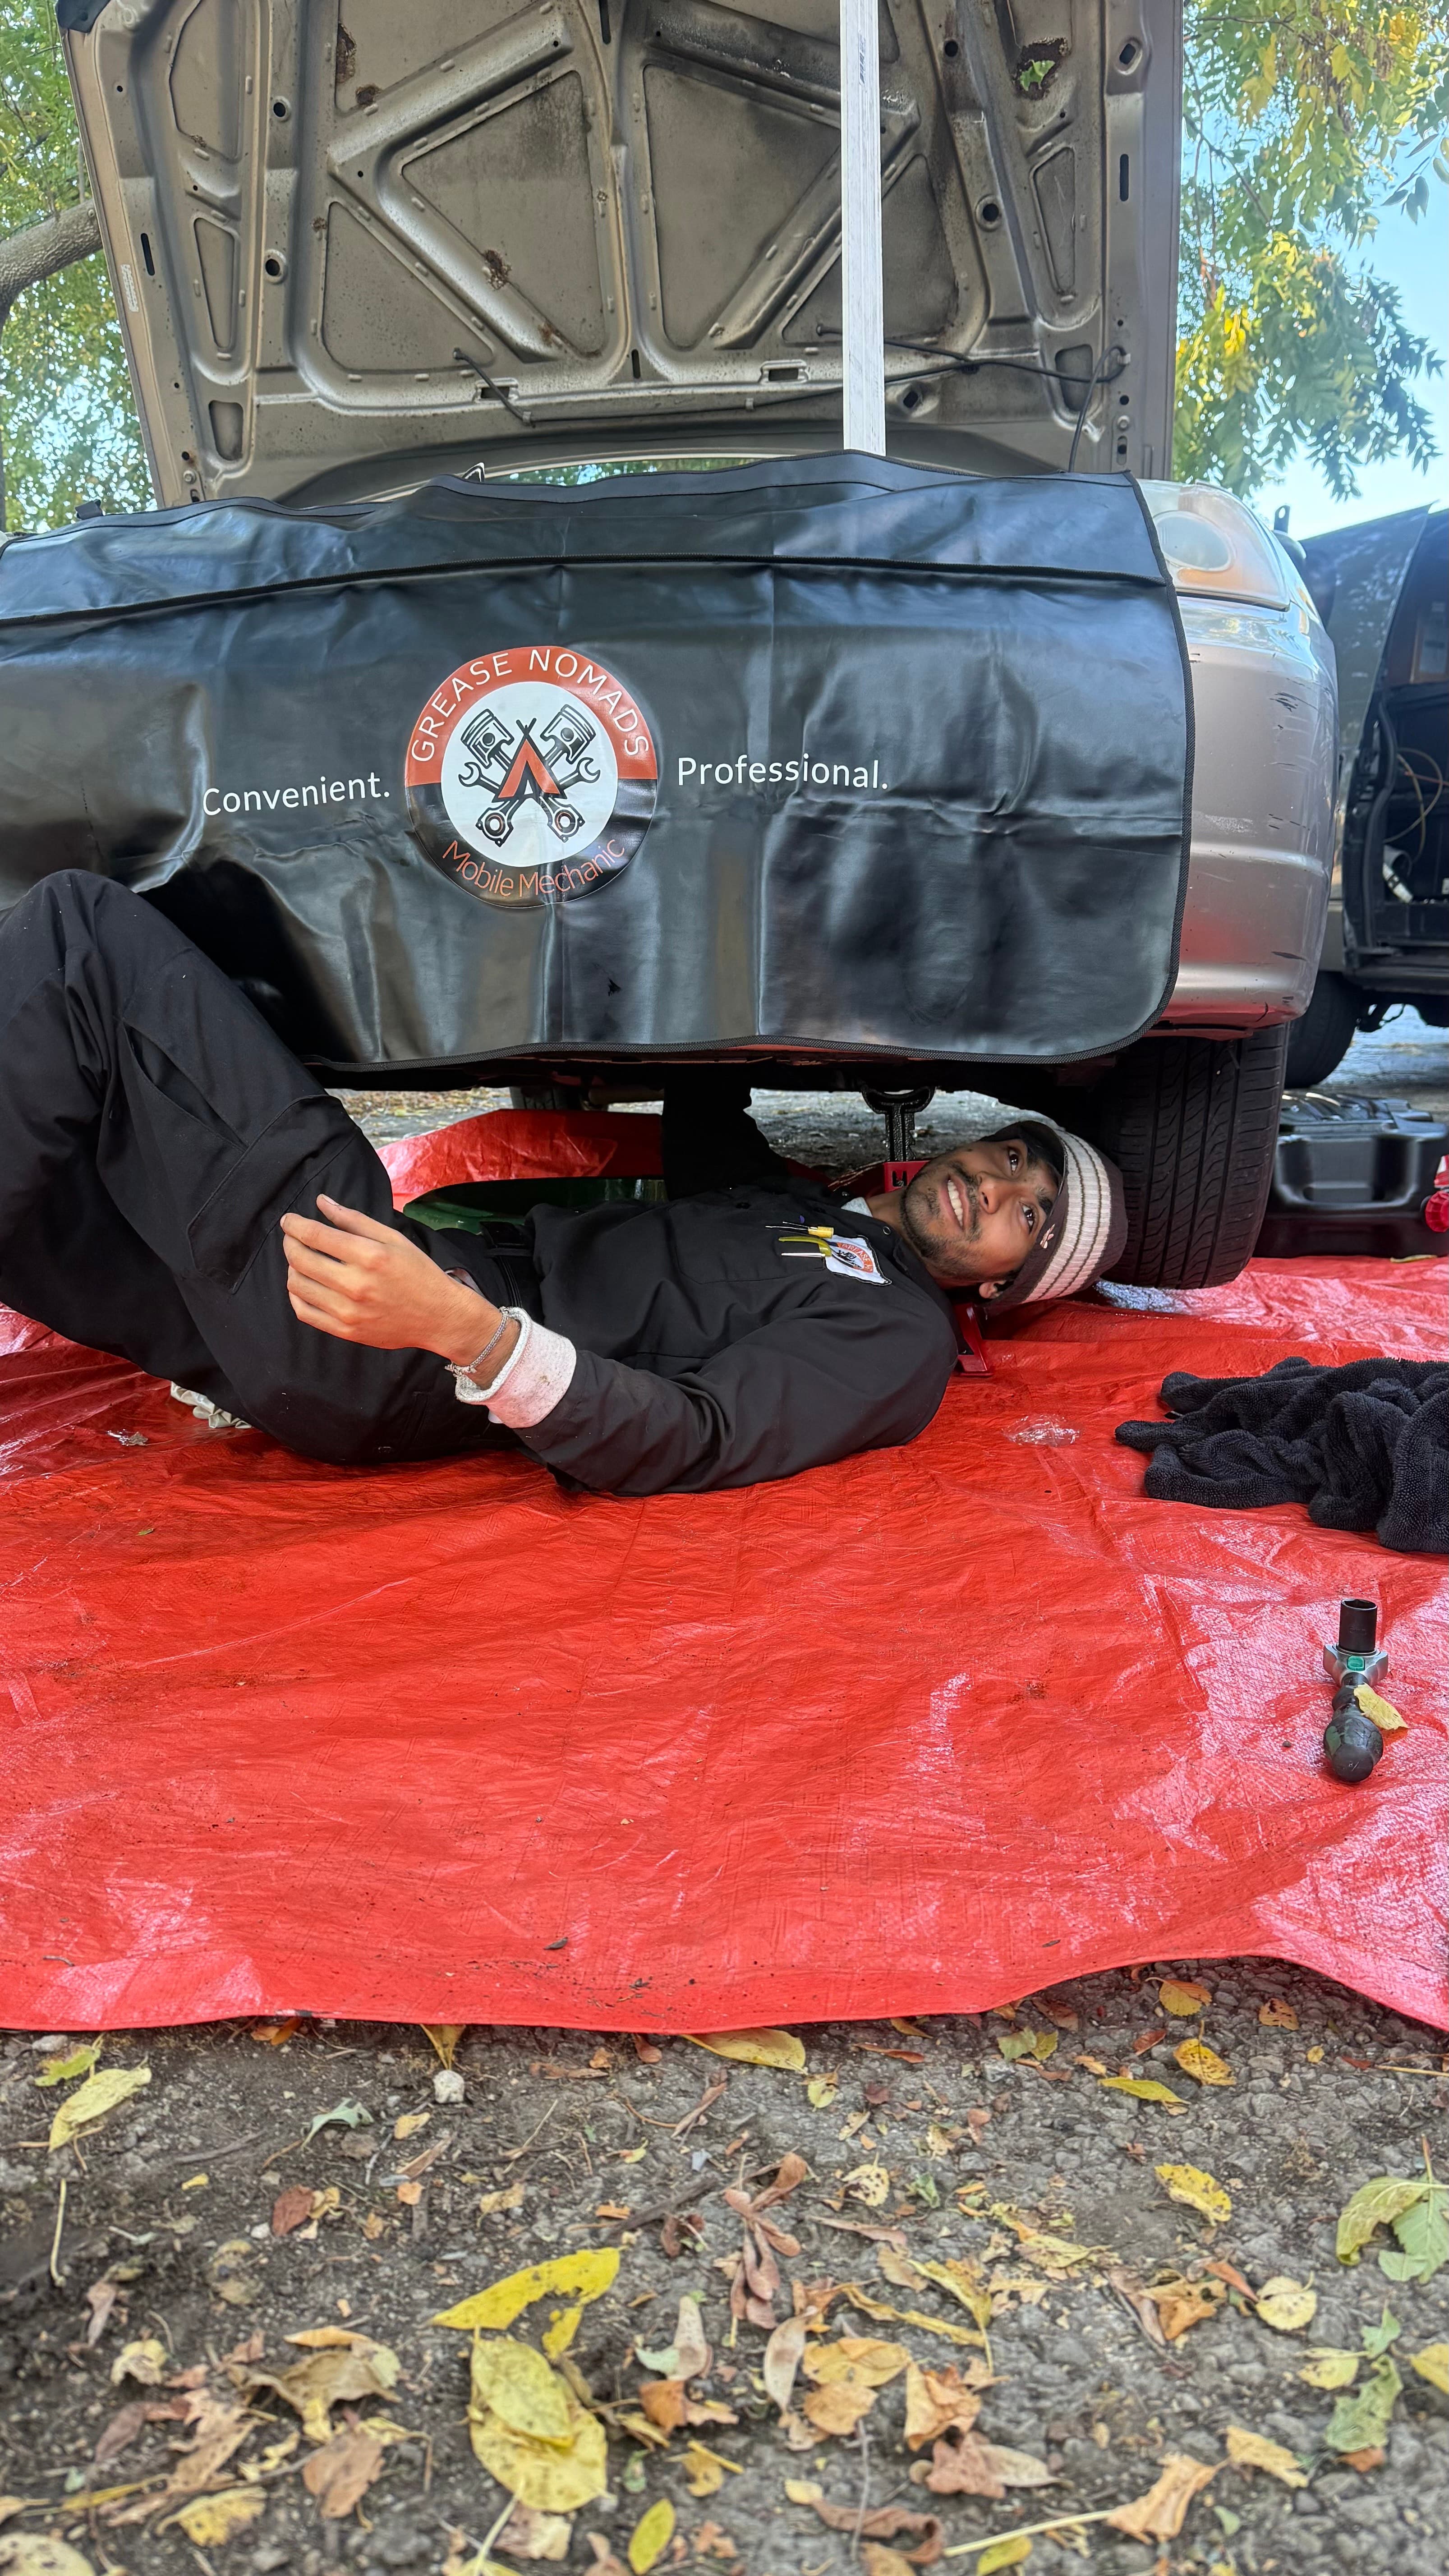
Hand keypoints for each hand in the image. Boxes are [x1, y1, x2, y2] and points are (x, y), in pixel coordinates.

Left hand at [280, 1194, 511, 1366]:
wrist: (439, 1317)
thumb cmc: (418, 1273)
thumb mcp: (393, 1239)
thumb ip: (354, 1220)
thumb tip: (321, 1202)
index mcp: (370, 1256)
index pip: (315, 1235)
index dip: (295, 1224)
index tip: (289, 1220)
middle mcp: (356, 1284)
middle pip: (300, 1259)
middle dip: (289, 1242)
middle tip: (292, 1237)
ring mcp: (348, 1311)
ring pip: (297, 1284)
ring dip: (291, 1267)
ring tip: (300, 1259)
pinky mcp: (345, 1331)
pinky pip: (304, 1312)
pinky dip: (296, 1294)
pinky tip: (303, 1284)